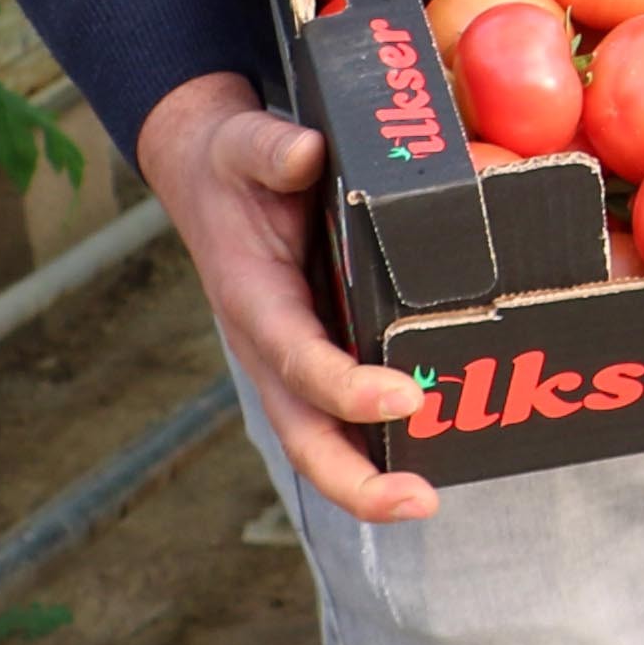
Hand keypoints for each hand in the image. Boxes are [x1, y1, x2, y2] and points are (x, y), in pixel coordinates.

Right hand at [140, 67, 440, 523]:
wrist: (208, 172)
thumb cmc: (232, 163)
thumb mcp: (242, 142)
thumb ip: (270, 149)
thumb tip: (305, 153)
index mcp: (253, 298)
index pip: (296, 356)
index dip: (344, 386)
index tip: (401, 399)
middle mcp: (269, 344)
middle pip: (304, 432)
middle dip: (355, 479)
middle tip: (419, 502)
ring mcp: (292, 358)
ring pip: (322, 437)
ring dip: (369, 477)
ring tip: (427, 499)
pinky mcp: (317, 354)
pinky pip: (343, 413)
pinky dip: (378, 444)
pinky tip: (435, 454)